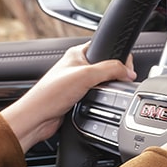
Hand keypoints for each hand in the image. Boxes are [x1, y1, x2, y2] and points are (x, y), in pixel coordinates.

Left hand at [1, 43, 136, 151]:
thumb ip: (111, 70)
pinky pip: (95, 97)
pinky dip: (100, 101)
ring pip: (101, 84)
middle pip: (106, 68)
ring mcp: (77, 84)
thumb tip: (128, 72)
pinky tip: (99, 104)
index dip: (119, 56)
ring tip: (108, 94)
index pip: (105, 48)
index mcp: (77, 53)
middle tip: (120, 83)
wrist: (38, 118)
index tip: (127, 68)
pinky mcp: (77, 99)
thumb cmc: (51, 93)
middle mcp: (77, 67)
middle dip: (115, 75)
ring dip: (107, 90)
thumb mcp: (86, 75)